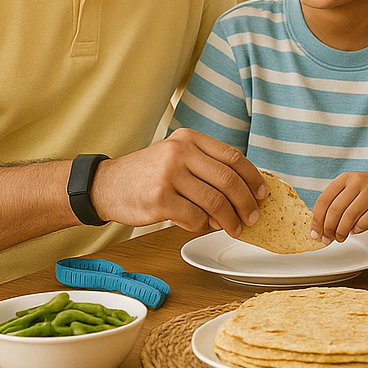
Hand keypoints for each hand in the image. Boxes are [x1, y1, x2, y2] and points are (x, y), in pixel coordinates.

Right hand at [90, 128, 266, 237]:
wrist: (105, 185)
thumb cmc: (147, 174)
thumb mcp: (177, 157)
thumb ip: (206, 167)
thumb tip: (244, 192)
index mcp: (190, 139)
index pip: (232, 156)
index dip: (252, 177)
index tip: (261, 193)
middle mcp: (181, 152)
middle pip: (228, 179)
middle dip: (245, 202)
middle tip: (252, 217)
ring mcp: (169, 174)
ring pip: (214, 201)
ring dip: (229, 219)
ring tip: (233, 228)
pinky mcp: (159, 199)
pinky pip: (194, 217)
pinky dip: (203, 226)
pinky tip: (204, 227)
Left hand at [310, 172, 367, 243]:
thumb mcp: (352, 190)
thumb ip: (336, 203)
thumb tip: (319, 226)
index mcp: (345, 178)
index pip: (324, 200)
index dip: (317, 220)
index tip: (315, 233)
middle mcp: (358, 182)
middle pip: (335, 210)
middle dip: (328, 229)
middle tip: (327, 239)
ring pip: (349, 217)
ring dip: (342, 232)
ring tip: (341, 238)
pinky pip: (365, 221)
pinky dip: (358, 230)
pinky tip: (356, 231)